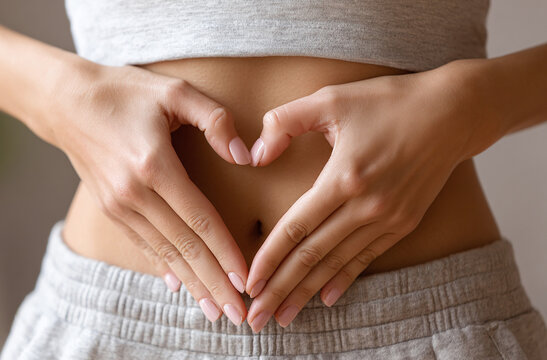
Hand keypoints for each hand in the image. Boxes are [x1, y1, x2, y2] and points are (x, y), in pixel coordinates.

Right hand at [41, 63, 251, 325]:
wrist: (66, 100)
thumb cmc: (124, 91)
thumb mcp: (174, 91)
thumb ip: (215, 120)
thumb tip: (245, 156)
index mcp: (153, 166)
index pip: (199, 219)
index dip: (224, 252)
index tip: (245, 279)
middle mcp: (134, 194)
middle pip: (183, 247)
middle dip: (213, 283)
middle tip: (237, 315)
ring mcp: (119, 205)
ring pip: (164, 253)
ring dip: (191, 283)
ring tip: (214, 311)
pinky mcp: (111, 208)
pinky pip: (143, 244)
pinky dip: (164, 267)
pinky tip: (179, 287)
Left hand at [243, 62, 499, 331]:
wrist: (452, 113)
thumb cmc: (388, 101)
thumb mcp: (330, 98)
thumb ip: (284, 122)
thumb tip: (255, 155)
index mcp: (344, 178)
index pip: (296, 228)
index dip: (270, 259)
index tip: (249, 284)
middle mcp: (366, 206)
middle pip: (313, 256)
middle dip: (281, 290)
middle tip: (257, 318)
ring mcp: (388, 218)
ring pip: (338, 264)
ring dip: (308, 292)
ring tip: (284, 316)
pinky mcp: (404, 222)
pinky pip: (367, 258)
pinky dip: (344, 279)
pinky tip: (327, 297)